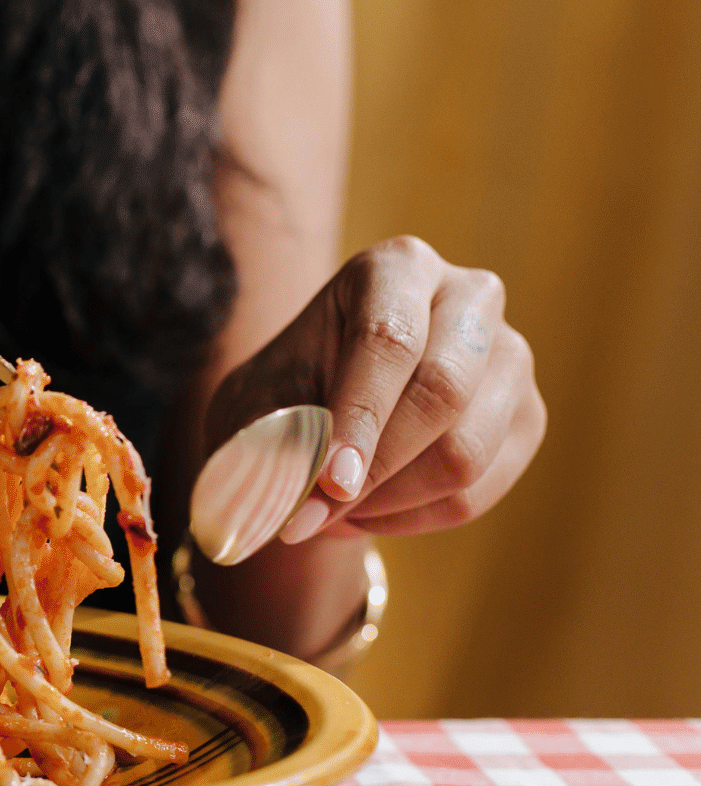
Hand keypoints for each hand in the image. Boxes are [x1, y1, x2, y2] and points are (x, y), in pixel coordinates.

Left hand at [208, 235, 545, 540]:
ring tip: (333, 507)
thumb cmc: (286, 394)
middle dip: (376, 468)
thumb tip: (297, 509)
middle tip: (313, 515)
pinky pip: (478, 493)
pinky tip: (368, 511)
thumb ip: (274, 445)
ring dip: (388, 501)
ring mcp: (511, 357)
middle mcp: (470, 297)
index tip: (329, 484)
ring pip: (466, 453)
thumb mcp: (258, 406)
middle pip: (443, 392)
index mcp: (397, 267)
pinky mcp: (528, 418)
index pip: (389, 342)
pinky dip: (412, 519)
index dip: (360, 418)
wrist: (322, 410)